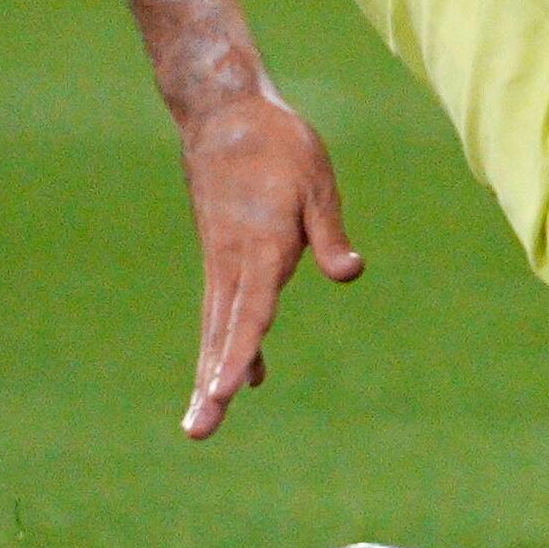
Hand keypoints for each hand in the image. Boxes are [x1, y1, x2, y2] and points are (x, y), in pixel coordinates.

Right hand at [174, 86, 360, 438]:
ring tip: (201, 423)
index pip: (251, 312)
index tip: (228, 390)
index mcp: (260, 248)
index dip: (241, 353)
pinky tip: (242, 380)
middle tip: (198, 431)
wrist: (227, 116)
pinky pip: (223, 312)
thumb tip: (350, 273)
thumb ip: (328, 233)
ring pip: (215, 329)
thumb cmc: (279, 146)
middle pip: (223, 334)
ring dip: (210, 375)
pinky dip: (226, 346)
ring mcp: (223, 263)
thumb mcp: (317, 182)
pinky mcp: (222, 258)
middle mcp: (235, 263)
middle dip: (212, 384)